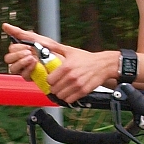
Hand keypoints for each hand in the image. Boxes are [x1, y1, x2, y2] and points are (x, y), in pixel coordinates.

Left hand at [2, 22, 117, 101]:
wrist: (103, 65)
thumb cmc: (86, 58)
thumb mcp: (69, 50)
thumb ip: (54, 48)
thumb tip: (40, 44)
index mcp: (66, 67)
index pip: (49, 80)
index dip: (50, 80)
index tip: (53, 78)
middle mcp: (71, 77)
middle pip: (54, 89)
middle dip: (55, 87)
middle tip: (59, 83)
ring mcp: (78, 85)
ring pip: (61, 96)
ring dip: (61, 93)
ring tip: (65, 88)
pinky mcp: (84, 91)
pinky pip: (70, 100)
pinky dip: (69, 97)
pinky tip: (71, 91)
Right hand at [3, 22, 57, 79]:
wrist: (63, 60)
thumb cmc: (50, 49)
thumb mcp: (36, 38)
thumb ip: (20, 33)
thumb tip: (4, 25)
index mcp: (21, 51)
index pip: (11, 50)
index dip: (17, 48)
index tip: (27, 46)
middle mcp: (21, 61)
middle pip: (8, 59)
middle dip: (18, 55)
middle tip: (29, 52)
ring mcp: (25, 70)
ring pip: (13, 68)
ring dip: (21, 62)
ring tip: (32, 58)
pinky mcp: (31, 78)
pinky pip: (23, 76)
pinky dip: (29, 69)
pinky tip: (36, 65)